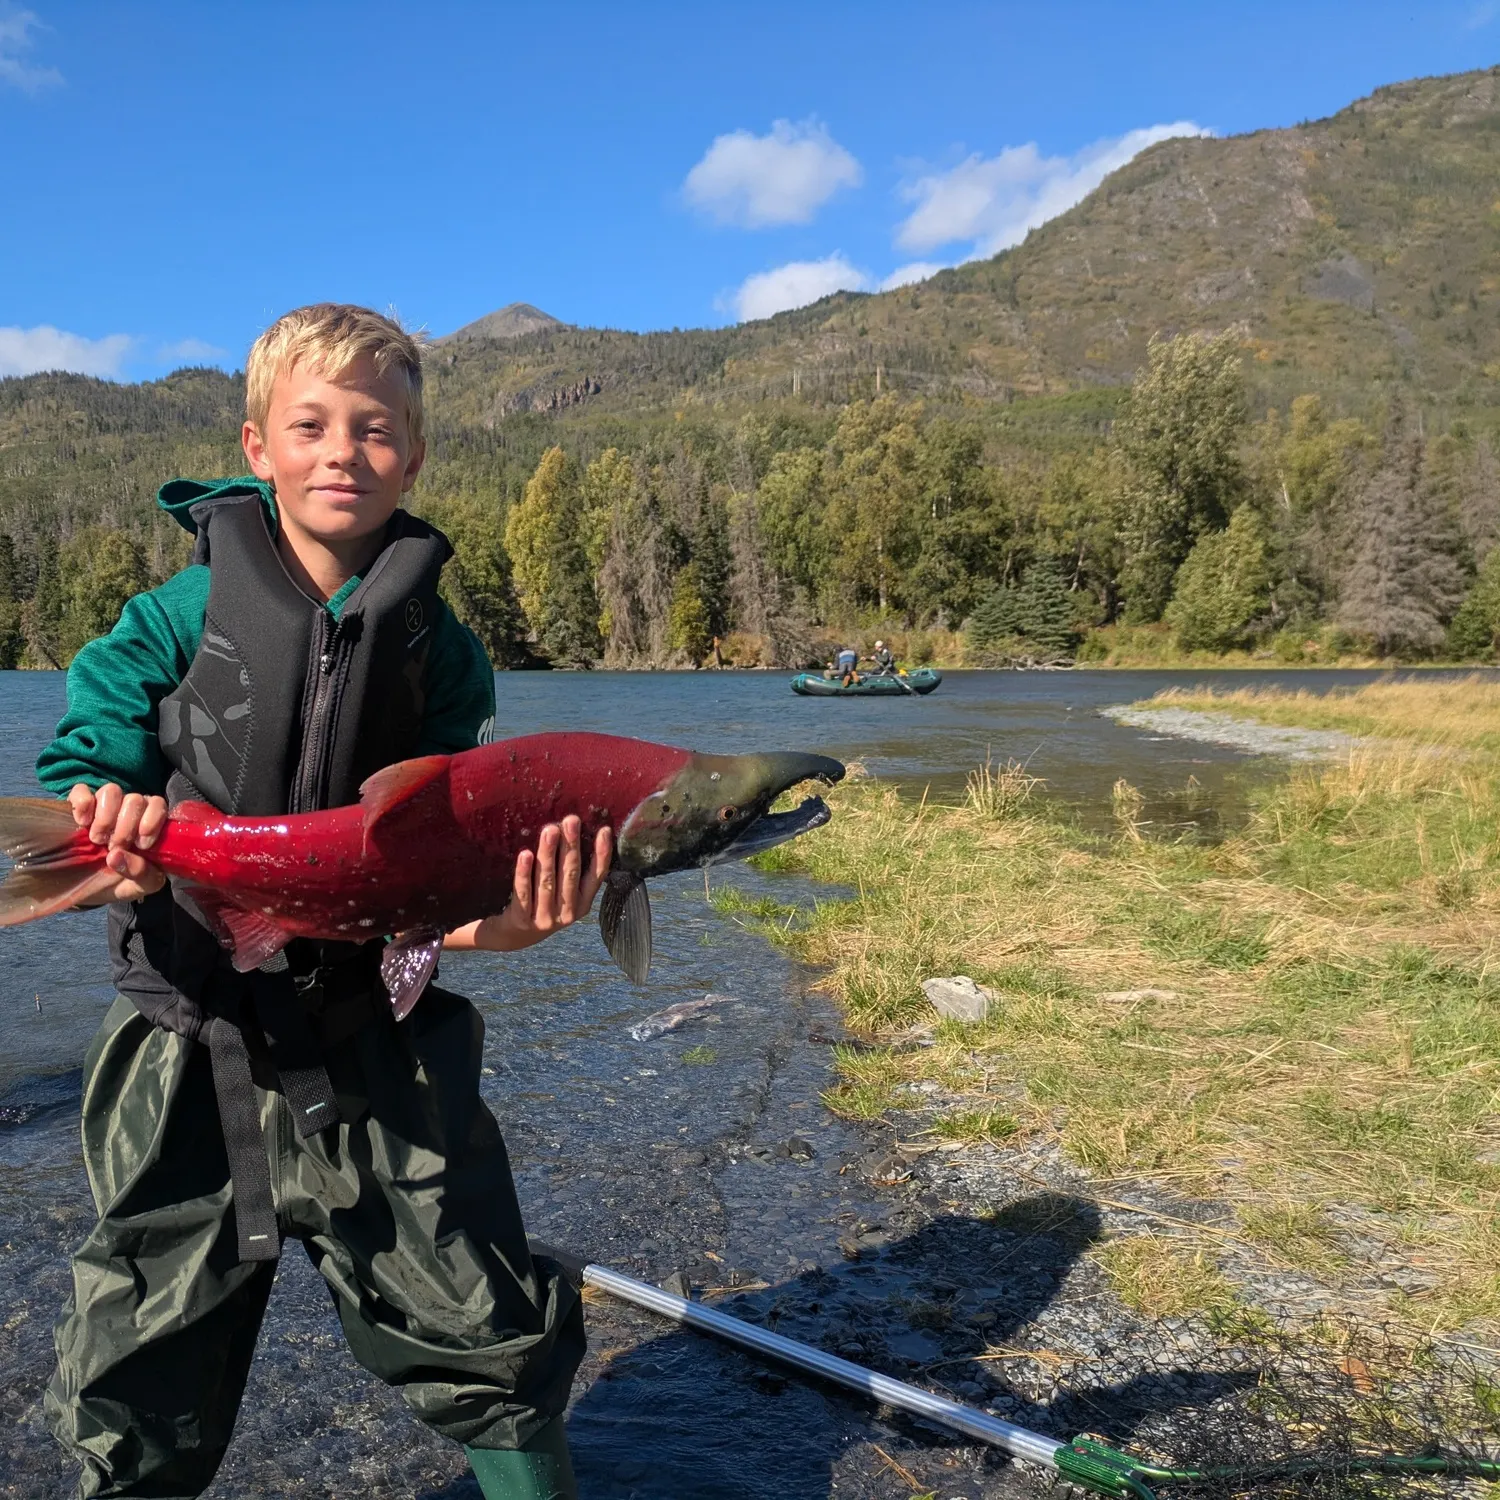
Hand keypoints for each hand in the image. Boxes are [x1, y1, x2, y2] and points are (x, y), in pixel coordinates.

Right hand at [67, 783, 167, 902]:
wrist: (88, 891)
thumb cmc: (121, 883)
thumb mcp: (138, 887)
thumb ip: (141, 874)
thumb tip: (116, 856)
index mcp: (149, 825)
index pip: (158, 805)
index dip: (151, 821)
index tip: (141, 845)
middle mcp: (129, 811)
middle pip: (135, 799)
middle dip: (126, 826)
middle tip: (114, 847)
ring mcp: (104, 807)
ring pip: (111, 791)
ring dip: (105, 817)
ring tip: (96, 839)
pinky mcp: (79, 807)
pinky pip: (81, 790)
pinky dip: (83, 803)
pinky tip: (82, 822)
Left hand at [444, 815, 612, 952]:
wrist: (512, 937)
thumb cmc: (540, 906)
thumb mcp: (562, 894)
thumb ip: (570, 871)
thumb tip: (574, 831)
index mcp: (582, 904)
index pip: (596, 876)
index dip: (602, 854)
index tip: (604, 830)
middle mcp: (567, 912)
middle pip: (571, 874)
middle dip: (572, 845)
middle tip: (570, 821)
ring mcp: (545, 918)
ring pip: (548, 880)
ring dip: (549, 853)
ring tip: (550, 830)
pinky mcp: (523, 919)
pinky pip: (523, 892)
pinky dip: (524, 873)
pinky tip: (525, 854)